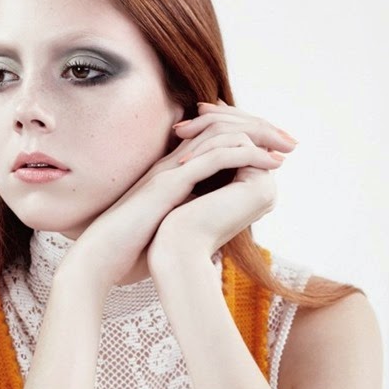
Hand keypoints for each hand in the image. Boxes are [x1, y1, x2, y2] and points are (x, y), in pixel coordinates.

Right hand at [64, 99, 295, 289]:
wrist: (100, 259)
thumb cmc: (128, 251)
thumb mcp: (165, 230)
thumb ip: (184, 220)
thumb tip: (209, 229)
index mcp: (171, 176)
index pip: (213, 143)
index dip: (245, 140)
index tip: (275, 153)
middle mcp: (171, 165)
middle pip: (220, 130)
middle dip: (259, 129)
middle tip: (289, 140)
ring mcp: (169, 171)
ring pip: (221, 136)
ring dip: (259, 137)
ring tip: (286, 147)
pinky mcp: (169, 183)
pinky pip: (214, 157)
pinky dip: (248, 155)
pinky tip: (271, 162)